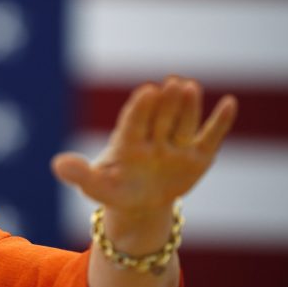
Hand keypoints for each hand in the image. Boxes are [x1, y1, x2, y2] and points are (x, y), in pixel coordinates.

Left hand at [52, 76, 237, 216]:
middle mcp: (153, 137)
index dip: (141, 108)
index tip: (147, 91)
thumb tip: (57, 164)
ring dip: (189, 106)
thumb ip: (79, 174)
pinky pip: (209, 137)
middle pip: (160, 118)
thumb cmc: (115, 190)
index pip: (133, 122)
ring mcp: (176, 145)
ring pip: (184, 123)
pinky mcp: (197, 155)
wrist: (140, 204)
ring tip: (191, 86)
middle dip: (166, 103)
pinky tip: (230, 102)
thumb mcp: (96, 186)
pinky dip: (220, 122)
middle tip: (173, 82)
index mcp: (127, 142)